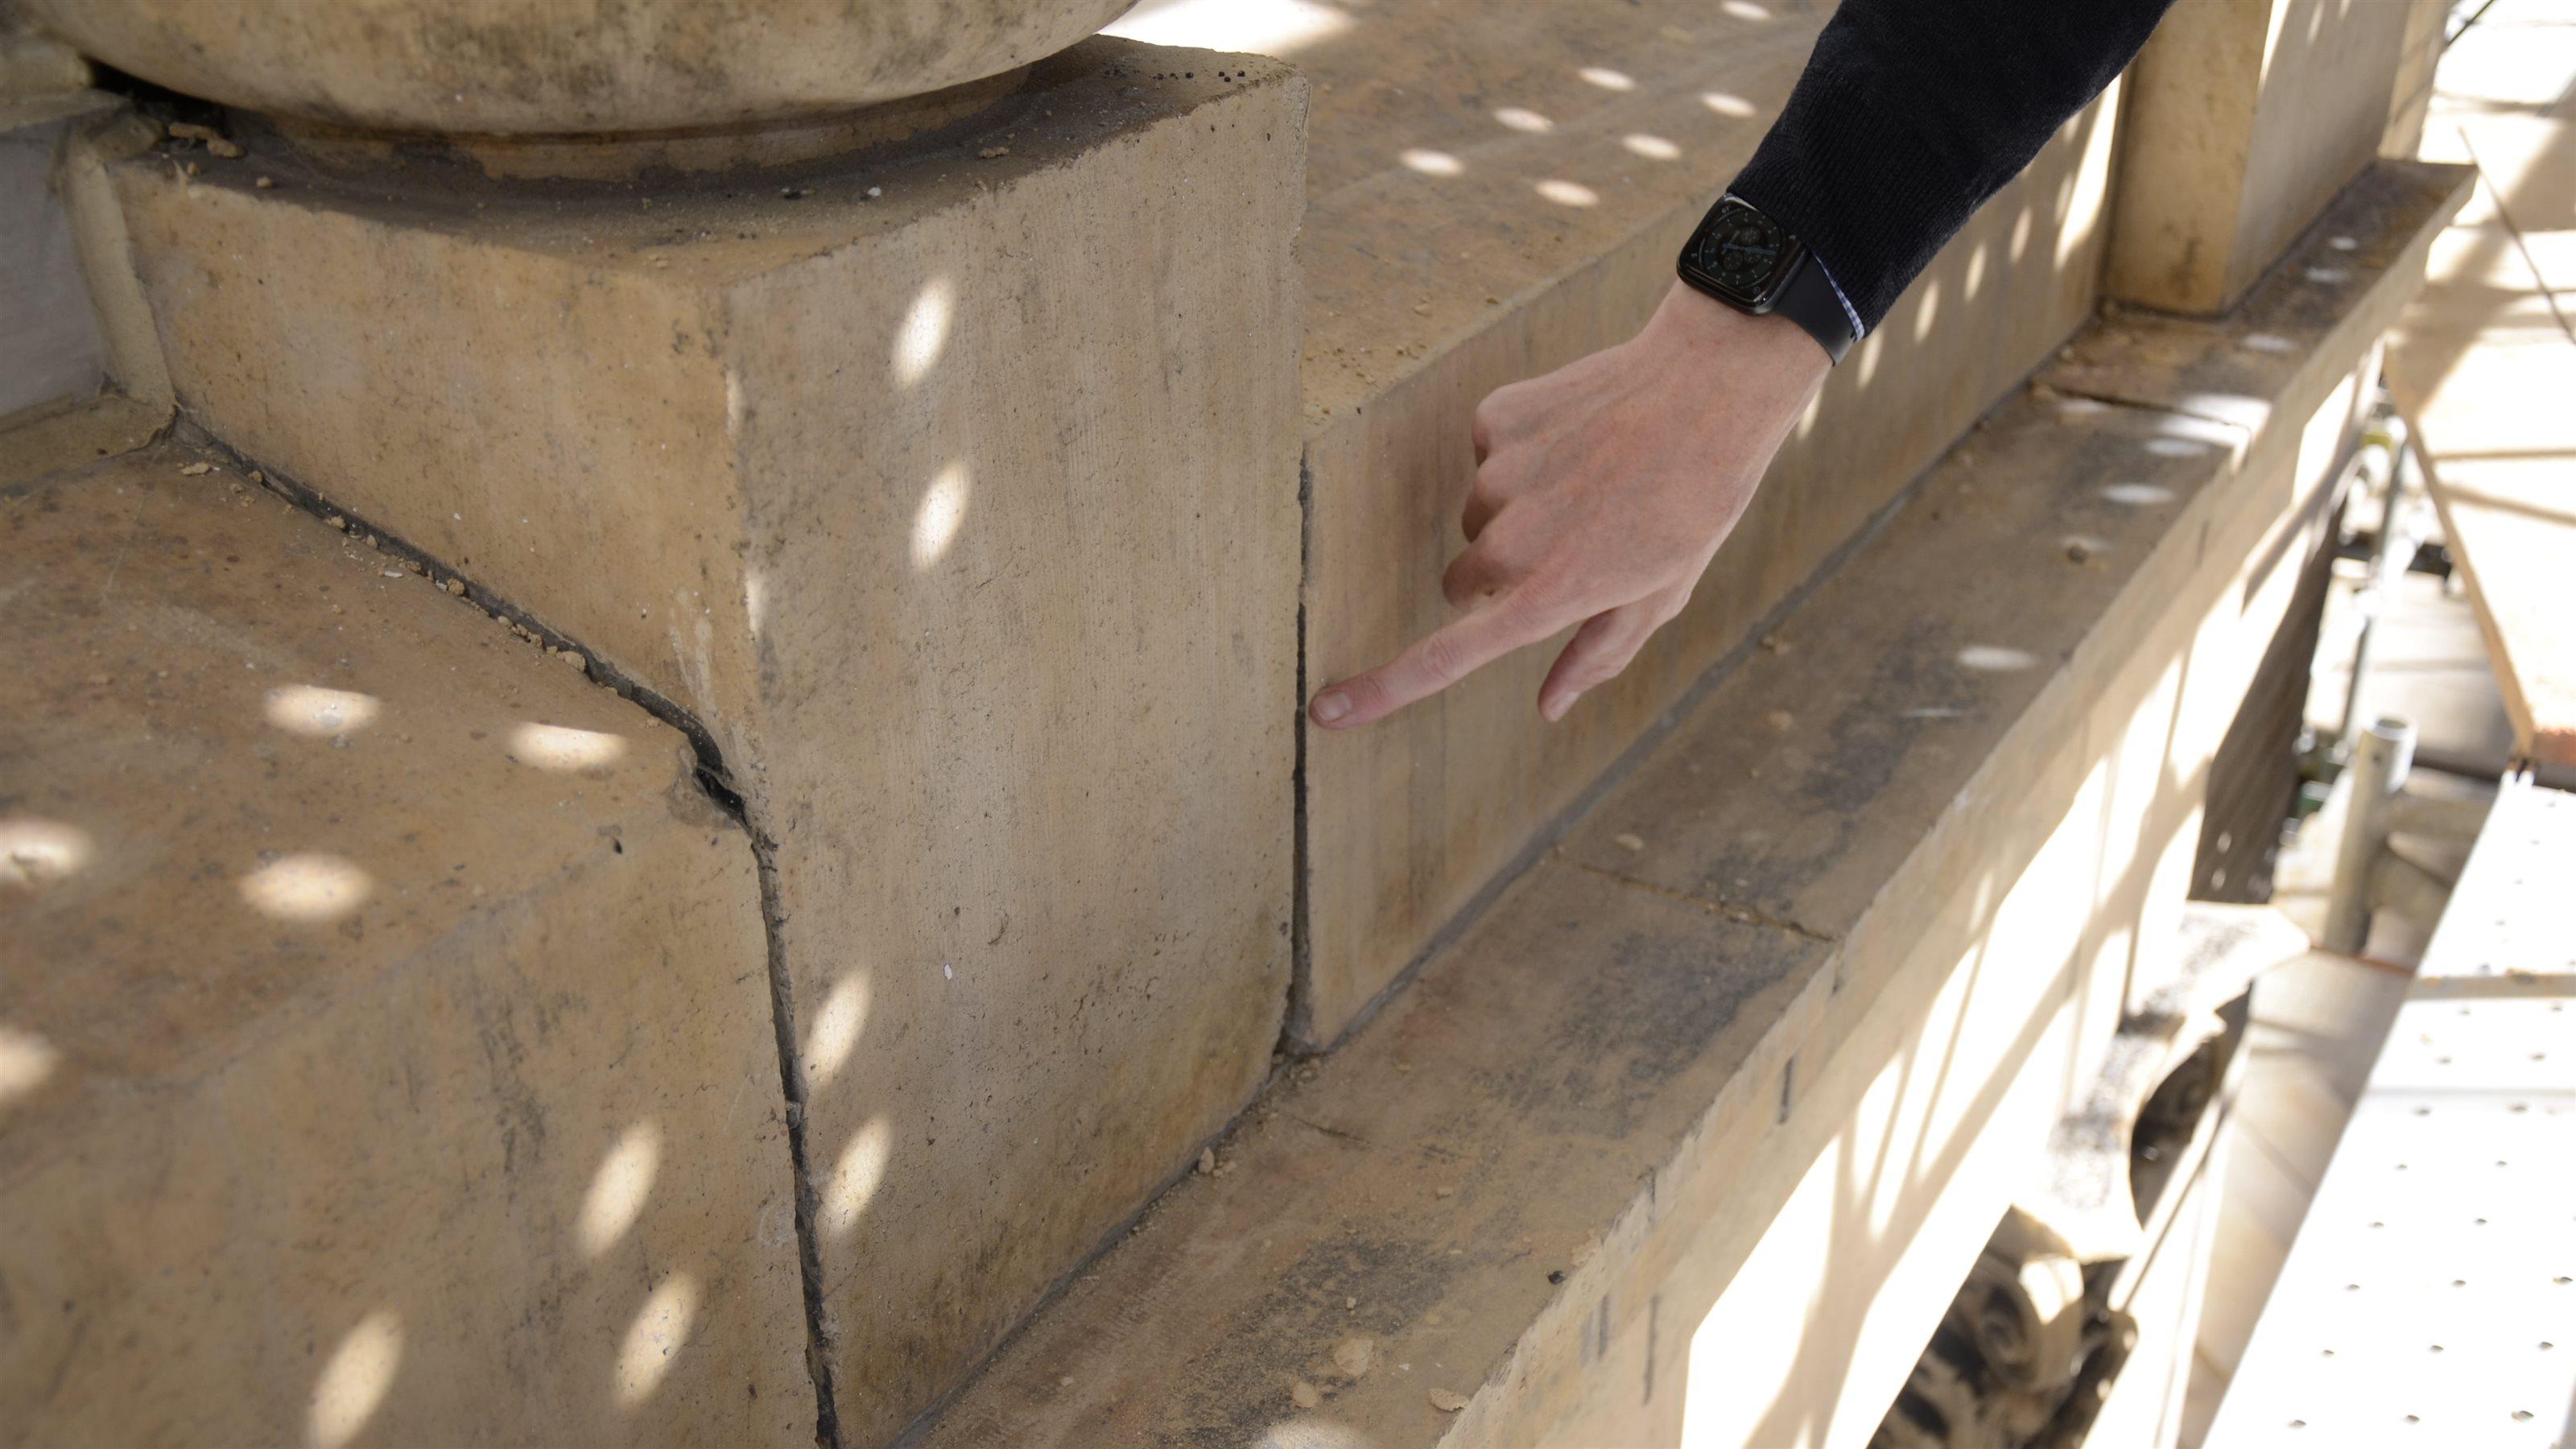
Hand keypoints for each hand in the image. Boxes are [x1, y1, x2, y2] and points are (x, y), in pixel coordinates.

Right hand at [1308, 281, 1831, 729]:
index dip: (1381, 690)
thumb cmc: (1696, 502)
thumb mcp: (1662, 594)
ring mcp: (1496, 476)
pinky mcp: (1492, 421)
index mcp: (1553, 594)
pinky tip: (1576, 437)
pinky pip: (1486, 454)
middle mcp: (1510, 543)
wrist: (1708, 388)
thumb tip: (1547, 707)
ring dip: (1516, 510)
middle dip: (1499, 577)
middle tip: (1572, 543)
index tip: (1325, 712)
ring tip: (1588, 481)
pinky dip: (1520, 452)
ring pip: (1478, 516)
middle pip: (1464, 581)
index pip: (1445, 658)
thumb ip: (1598, 653)